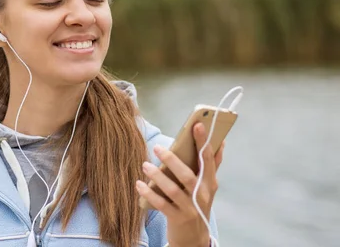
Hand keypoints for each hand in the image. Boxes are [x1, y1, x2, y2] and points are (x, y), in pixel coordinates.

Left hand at [135, 123, 223, 246]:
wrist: (195, 238)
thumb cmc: (198, 204)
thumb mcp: (208, 186)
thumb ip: (212, 165)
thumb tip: (221, 140)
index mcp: (210, 183)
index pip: (208, 159)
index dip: (203, 141)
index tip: (197, 124)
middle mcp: (202, 196)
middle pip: (188, 175)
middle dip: (172, 160)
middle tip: (156, 148)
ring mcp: (190, 208)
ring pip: (173, 190)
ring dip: (157, 176)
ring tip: (145, 165)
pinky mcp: (177, 219)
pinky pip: (161, 204)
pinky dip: (149, 193)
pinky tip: (139, 184)